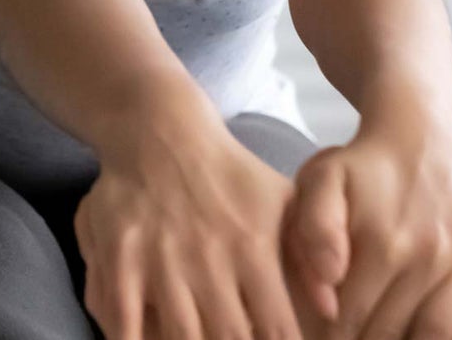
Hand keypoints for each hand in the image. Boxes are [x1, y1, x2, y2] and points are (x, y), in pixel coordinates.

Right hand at [77, 118, 302, 339]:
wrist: (161, 131)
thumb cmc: (230, 175)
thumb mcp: (283, 202)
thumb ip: (310, 254)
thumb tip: (332, 309)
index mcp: (253, 248)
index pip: (277, 329)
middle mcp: (208, 258)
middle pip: (230, 339)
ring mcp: (160, 258)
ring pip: (179, 336)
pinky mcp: (120, 255)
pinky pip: (122, 318)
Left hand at [287, 123, 451, 339]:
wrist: (420, 133)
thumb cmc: (361, 166)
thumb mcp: (320, 182)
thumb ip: (313, 232)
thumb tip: (330, 284)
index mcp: (383, 241)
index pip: (350, 316)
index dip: (332, 333)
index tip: (322, 337)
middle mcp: (432, 252)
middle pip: (393, 329)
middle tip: (349, 338)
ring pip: (438, 331)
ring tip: (383, 338)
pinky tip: (430, 337)